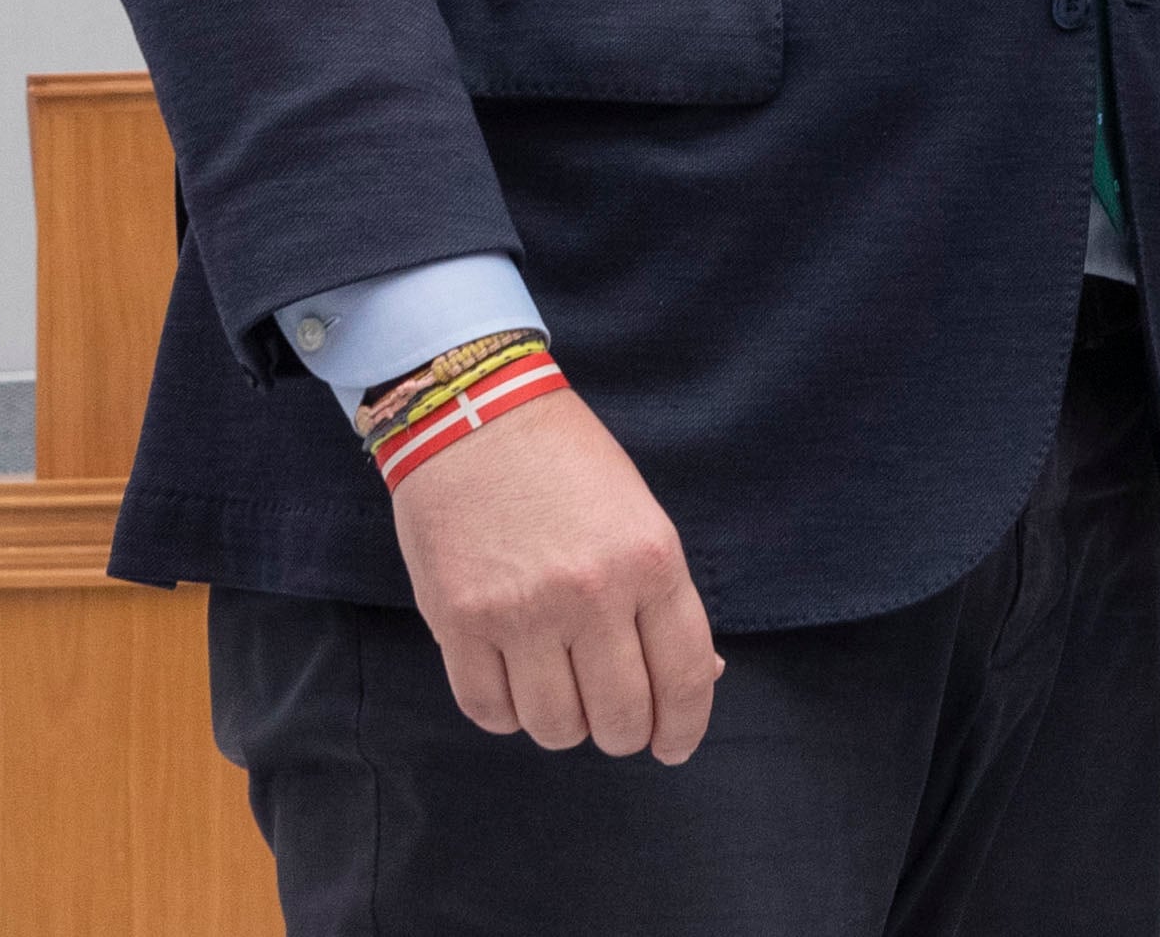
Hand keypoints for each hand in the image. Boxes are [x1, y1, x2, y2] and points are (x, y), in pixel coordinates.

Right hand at [390, 387, 724, 761]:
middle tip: (615, 723)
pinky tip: (514, 685)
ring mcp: (522, 612)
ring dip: (563, 725)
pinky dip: (506, 713)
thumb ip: (665, 601)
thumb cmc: (567, 466)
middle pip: (621, 717)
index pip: (685, 677)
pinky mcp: (460, 622)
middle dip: (625, 735)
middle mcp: (592, 593)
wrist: (473, 415)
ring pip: (554, 727)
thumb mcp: (641, 518)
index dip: (684, 728)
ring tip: (560, 692)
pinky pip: (489, 711)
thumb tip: (699, 678)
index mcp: (652, 561)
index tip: (673, 745)